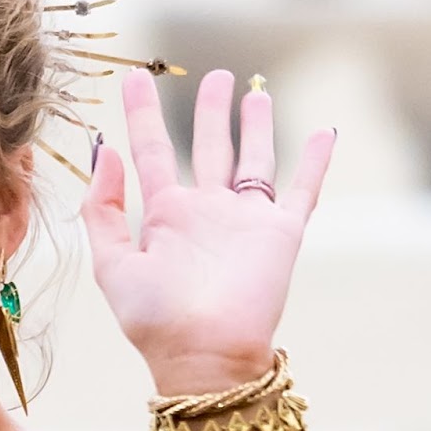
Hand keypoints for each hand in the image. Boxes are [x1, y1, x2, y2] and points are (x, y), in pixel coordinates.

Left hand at [79, 68, 334, 392]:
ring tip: (256, 92)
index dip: (143, 113)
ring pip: (254, 160)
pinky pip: (303, 189)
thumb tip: (106, 150)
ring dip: (255, 126)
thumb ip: (104, 210)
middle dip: (210, 111)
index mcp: (165, 215)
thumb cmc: (155, 319)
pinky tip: (326, 132)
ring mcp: (245, 221)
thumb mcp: (113, 264)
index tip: (135, 76)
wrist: (205, 354)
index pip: (152, 150)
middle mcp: (206, 212)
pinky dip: (316, 161)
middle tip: (214, 76)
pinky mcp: (282, 234)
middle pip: (209, 147)